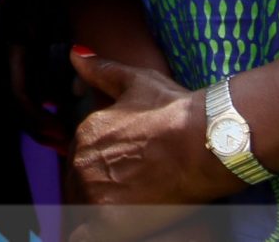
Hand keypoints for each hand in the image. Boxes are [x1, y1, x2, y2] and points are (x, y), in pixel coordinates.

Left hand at [66, 51, 240, 222]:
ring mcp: (93, 192)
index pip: (79, 162)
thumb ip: (101, 71)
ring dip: (96, 214)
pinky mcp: (110, 219)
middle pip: (78, 188)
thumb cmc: (175, 111)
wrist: (205, 140)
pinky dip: (91, 235)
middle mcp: (81, 161)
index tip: (120, 177)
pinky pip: (84, 237)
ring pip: (81, 211)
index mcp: (84, 133)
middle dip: (96, 194)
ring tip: (125, 211)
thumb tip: (74, 54)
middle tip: (127, 196)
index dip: (98, 172)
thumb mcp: (136, 81)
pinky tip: (106, 231)